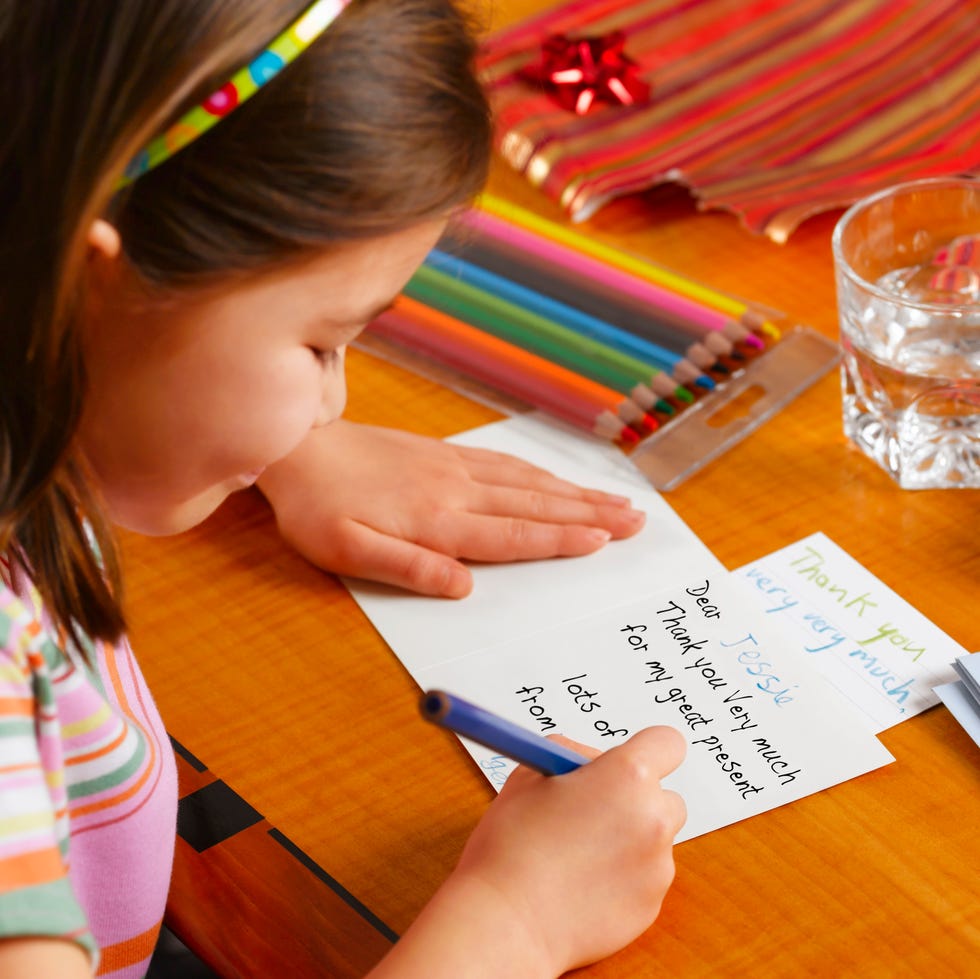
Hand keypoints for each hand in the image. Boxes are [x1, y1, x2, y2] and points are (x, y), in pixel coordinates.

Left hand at [257, 420, 645, 596]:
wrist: (297, 450)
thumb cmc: (318, 510)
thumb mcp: (348, 552)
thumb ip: (408, 568)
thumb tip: (464, 587)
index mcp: (436, 521)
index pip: (512, 534)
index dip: (561, 538)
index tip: (604, 539)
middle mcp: (455, 490)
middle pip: (535, 504)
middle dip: (588, 513)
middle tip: (636, 520)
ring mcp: (452, 468)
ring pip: (527, 481)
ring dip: (574, 492)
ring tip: (615, 500)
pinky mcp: (443, 454)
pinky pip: (504, 463)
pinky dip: (540, 472)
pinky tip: (556, 478)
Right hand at [368, 726, 686, 977]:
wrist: (507, 920)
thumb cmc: (512, 842)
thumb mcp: (531, 773)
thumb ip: (572, 756)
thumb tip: (591, 761)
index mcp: (627, 775)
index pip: (667, 743)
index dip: (647, 750)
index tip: (625, 763)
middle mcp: (653, 818)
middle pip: (666, 797)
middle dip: (637, 801)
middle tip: (594, 811)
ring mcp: (657, 866)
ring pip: (655, 841)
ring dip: (629, 841)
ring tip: (578, 855)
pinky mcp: (651, 905)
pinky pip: (644, 879)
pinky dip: (622, 878)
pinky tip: (581, 885)